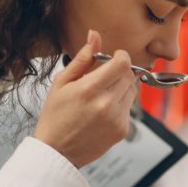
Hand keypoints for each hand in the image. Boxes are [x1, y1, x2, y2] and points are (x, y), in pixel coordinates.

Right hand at [33, 30, 138, 167]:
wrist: (57, 151)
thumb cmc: (55, 116)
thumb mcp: (61, 83)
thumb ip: (82, 59)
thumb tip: (95, 35)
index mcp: (89, 89)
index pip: (122, 63)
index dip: (121, 56)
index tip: (114, 57)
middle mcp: (106, 104)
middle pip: (130, 75)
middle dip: (120, 71)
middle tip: (104, 76)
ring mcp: (116, 119)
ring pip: (132, 91)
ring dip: (122, 87)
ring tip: (101, 94)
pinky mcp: (122, 130)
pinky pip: (129, 108)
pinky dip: (120, 104)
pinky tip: (102, 110)